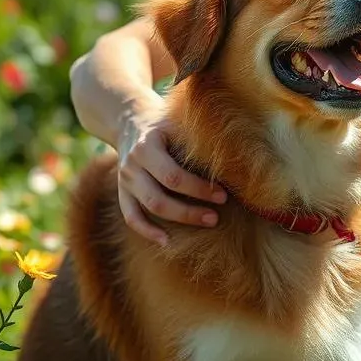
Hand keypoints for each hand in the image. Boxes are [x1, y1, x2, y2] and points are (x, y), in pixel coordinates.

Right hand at [116, 102, 227, 244]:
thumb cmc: (166, 123)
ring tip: (207, 223)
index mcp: (147, 146)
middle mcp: (132, 165)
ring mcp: (125, 180)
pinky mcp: (122, 191)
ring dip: (178, 220)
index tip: (224, 195)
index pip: (173, 175)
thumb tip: (238, 156)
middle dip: (189, 211)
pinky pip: (130, 216)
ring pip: (147, 208)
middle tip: (216, 217)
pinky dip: (147, 231)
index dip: (199, 189)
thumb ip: (198, 138)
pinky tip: (166, 242)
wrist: (131, 119)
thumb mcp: (178, 122)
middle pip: (159, 197)